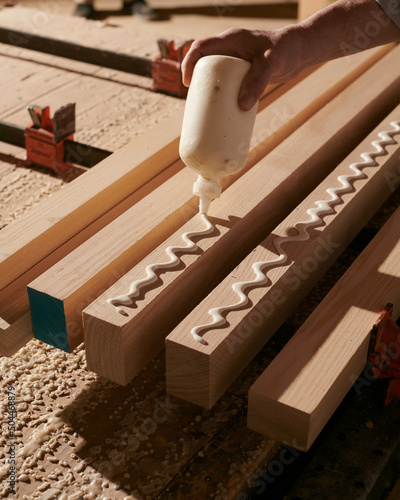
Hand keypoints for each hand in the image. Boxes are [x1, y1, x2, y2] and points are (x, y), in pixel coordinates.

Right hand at [181, 27, 303, 110]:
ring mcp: (236, 63)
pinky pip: (227, 85)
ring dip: (208, 91)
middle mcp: (230, 51)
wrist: (301, 51)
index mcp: (230, 41)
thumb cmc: (285, 50)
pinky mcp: (244, 74)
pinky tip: (223, 111)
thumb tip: (242, 107)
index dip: (189, 63)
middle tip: (196, 101)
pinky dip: (222, 96)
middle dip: (196, 81)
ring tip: (205, 110)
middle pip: (204, 64)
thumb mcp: (270, 65)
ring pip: (214, 76)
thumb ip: (257, 83)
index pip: (200, 47)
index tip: (188, 82)